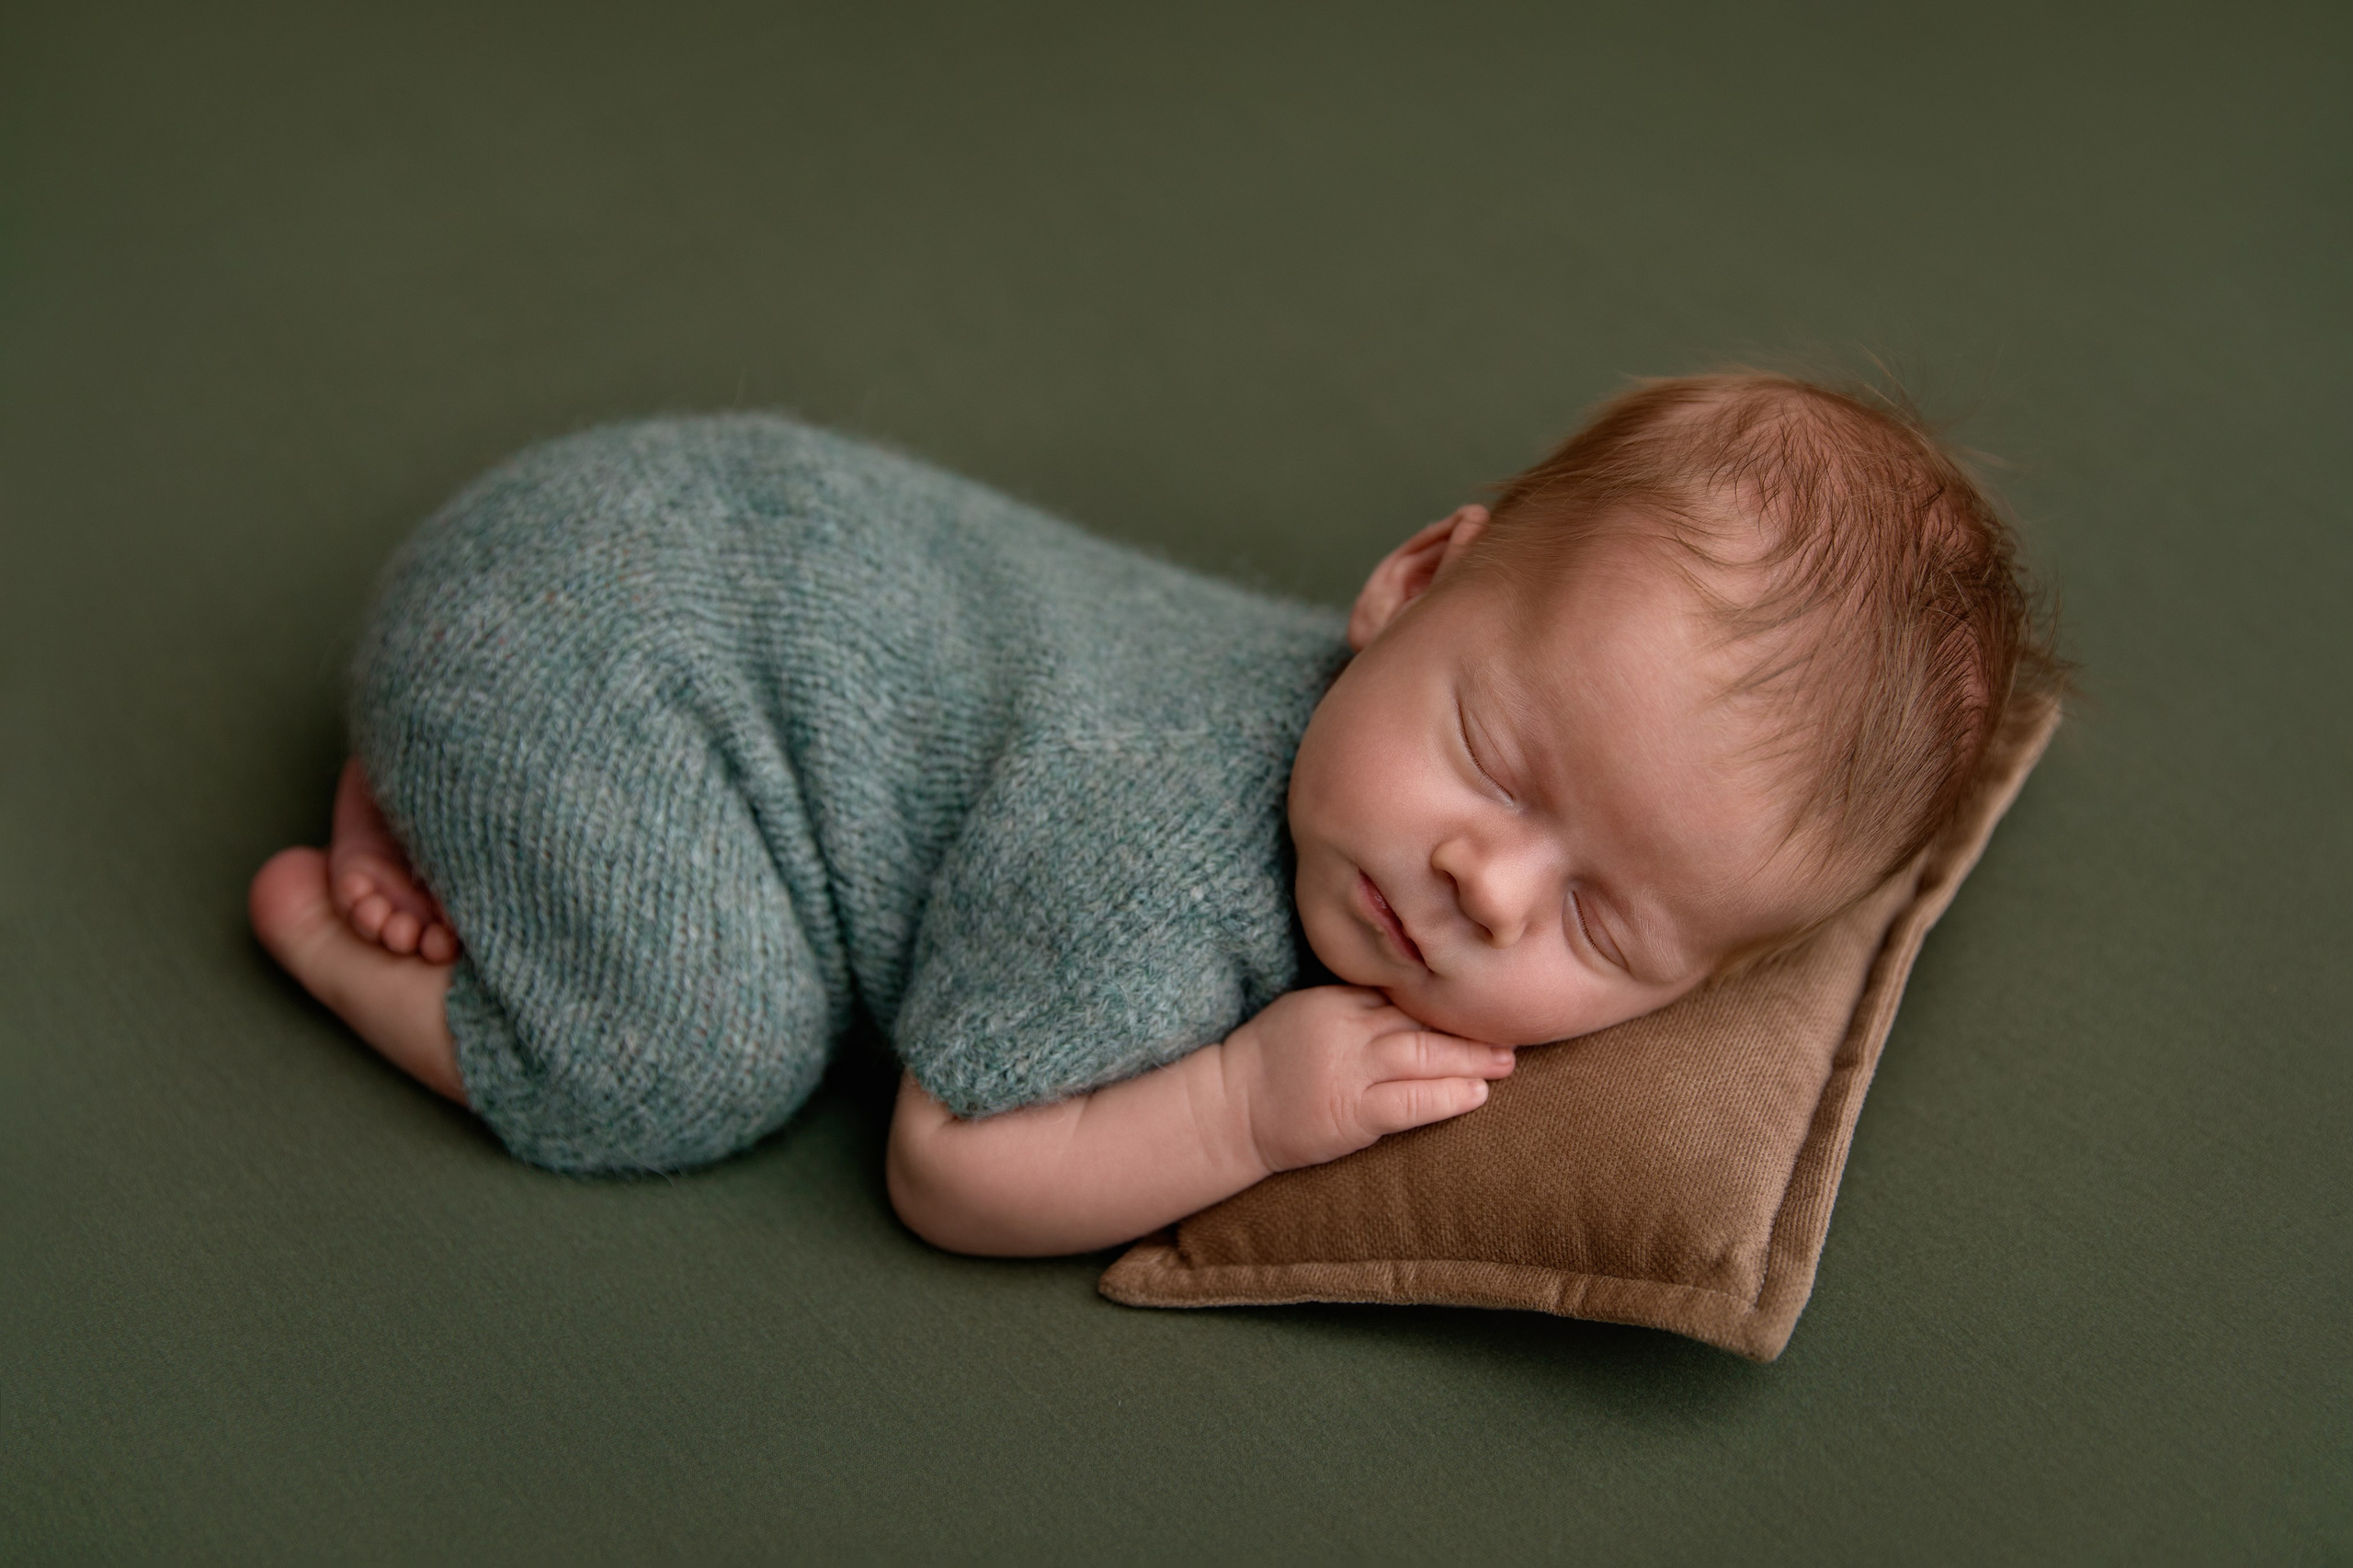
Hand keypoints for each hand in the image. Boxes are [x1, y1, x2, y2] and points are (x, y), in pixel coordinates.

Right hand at [1222, 986, 1513, 1174]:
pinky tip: (1476, 1095)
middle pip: (1421, 1019)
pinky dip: (1446, 1097)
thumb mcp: (1309, 1010)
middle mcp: (1346, 1028)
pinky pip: (1408, 1102)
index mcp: (1337, 999)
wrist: (1229, 1108)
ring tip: (1505, 1061)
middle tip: (1514, 1028)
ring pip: (1422, 1055)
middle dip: (1470, 1026)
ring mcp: (1348, 1071)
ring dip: (1470, 1059)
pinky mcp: (1350, 1114)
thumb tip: (1414, 996)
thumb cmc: (1270, 1061)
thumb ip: (1356, 1002)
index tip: (1485, 994)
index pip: (1404, 991)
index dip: (1447, 996)